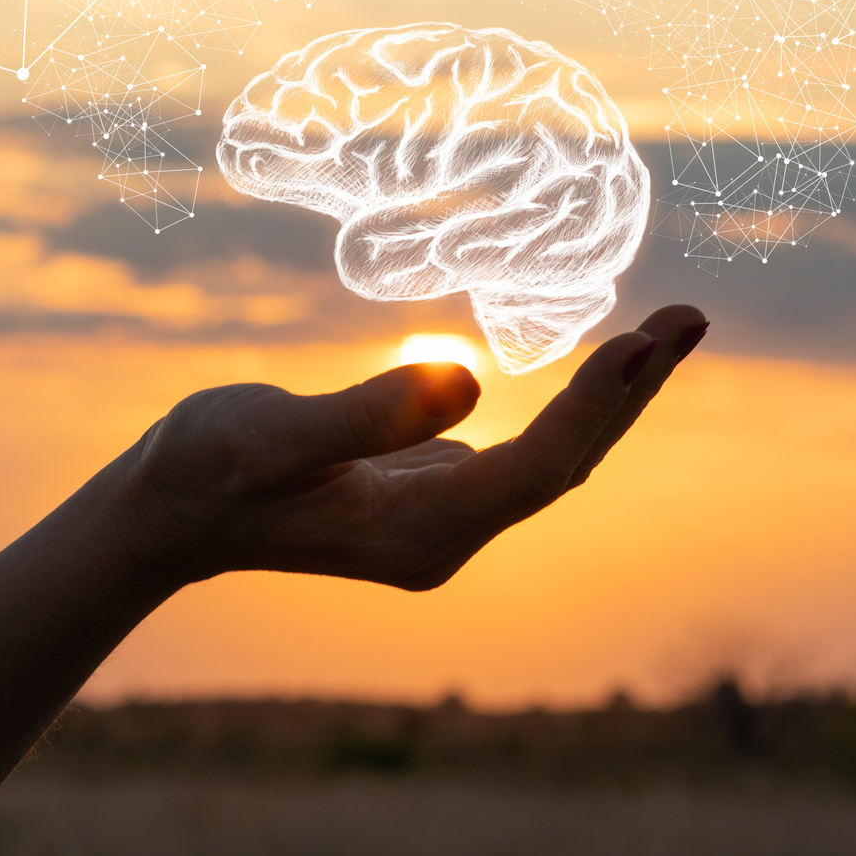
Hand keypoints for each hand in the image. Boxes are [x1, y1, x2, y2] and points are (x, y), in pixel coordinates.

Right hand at [109, 305, 709, 590]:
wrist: (165, 518)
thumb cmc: (203, 470)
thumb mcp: (269, 436)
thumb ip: (365, 413)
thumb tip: (467, 379)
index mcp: (416, 534)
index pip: (535, 467)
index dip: (594, 405)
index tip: (643, 340)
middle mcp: (445, 539)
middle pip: (565, 465)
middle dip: (629, 392)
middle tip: (691, 316)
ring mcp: (444, 522)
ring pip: (553, 459)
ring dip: (613, 396)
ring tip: (672, 328)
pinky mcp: (433, 496)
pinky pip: (525, 451)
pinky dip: (570, 402)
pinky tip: (605, 362)